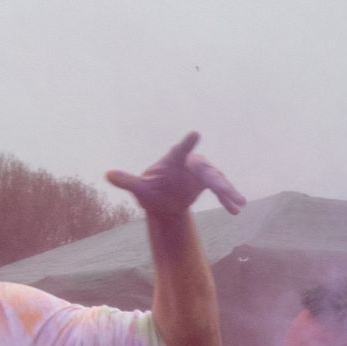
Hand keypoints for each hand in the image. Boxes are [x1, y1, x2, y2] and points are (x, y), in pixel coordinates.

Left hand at [106, 132, 247, 217]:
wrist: (163, 201)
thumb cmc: (150, 190)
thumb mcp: (140, 189)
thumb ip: (128, 181)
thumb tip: (107, 174)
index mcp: (173, 161)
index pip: (179, 151)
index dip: (187, 144)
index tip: (195, 134)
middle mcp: (190, 164)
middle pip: (205, 169)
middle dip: (216, 179)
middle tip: (221, 187)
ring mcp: (202, 173)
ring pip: (217, 180)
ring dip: (228, 191)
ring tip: (239, 204)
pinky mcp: (209, 184)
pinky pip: (221, 191)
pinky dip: (228, 200)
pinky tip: (235, 210)